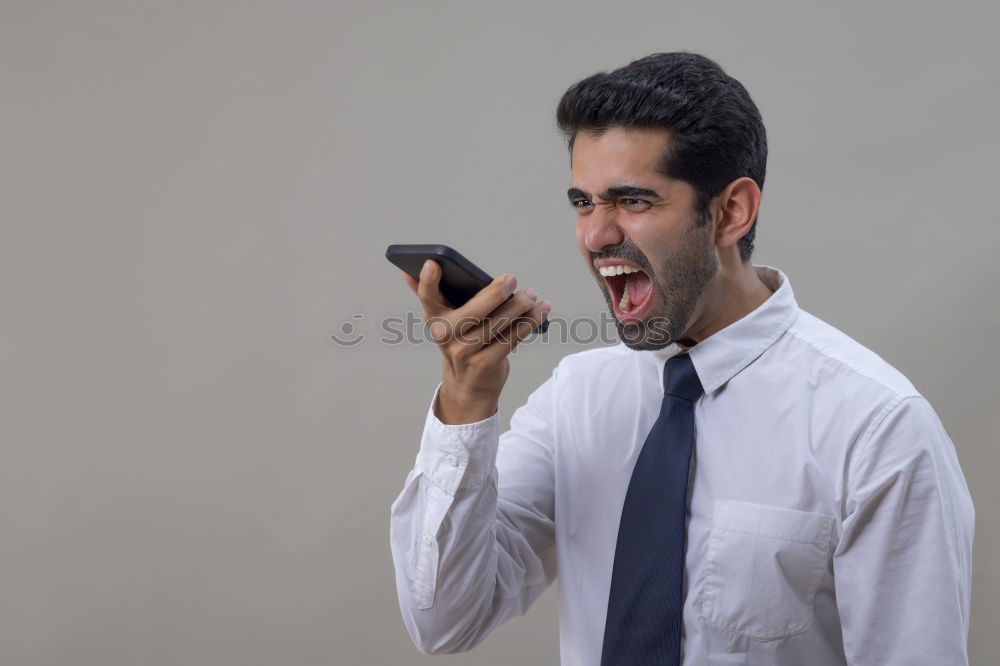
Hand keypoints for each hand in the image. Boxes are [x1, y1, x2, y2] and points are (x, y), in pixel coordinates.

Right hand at [403, 260, 550, 423]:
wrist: (468, 387)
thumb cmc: (460, 344)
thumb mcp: (445, 323)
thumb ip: (432, 296)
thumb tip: (407, 274)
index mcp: (435, 319)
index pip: (427, 297)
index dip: (428, 281)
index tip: (434, 263)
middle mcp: (447, 336)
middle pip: (473, 311)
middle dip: (495, 293)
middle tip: (512, 279)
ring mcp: (466, 352)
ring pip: (497, 324)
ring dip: (519, 307)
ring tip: (532, 295)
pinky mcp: (486, 364)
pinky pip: (511, 339)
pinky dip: (528, 323)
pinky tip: (540, 311)